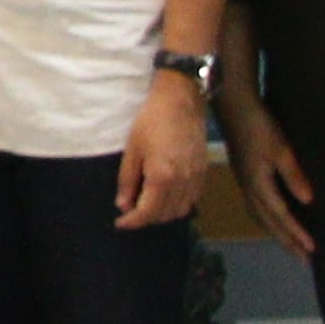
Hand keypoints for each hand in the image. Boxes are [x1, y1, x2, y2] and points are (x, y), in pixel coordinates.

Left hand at [116, 75, 210, 231]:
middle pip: (165, 215)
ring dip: (163, 214)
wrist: (181, 100)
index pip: (147, 213)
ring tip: (148, 205)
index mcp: (162, 177)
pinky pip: (193, 199)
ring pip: (181, 210)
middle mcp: (182, 182)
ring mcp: (196, 177)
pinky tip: (167, 196)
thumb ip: (127, 180)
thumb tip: (123, 205)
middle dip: (146, 219)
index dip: (132, 222)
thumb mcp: (132, 149)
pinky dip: (179, 204)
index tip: (120, 223)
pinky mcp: (203, 171)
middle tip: (131, 211)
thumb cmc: (152, 120)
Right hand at [222, 98, 318, 256]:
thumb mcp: (280, 148)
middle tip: (304, 259)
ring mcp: (244, 182)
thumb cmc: (258, 126)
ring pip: (260, 216)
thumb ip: (293, 175)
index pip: (281, 216)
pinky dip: (267, 219)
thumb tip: (308, 201)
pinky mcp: (243, 175)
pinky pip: (256, 207)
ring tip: (290, 244)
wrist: (232, 106)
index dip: (297, 233)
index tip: (312, 250)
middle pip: (269, 222)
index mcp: (258, 184)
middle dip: (287, 241)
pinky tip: (272, 217)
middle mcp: (249, 189)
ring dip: (276, 233)